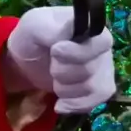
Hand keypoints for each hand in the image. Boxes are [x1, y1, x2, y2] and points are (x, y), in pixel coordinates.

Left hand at [2, 5, 116, 114]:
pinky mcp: (99, 89)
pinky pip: (96, 102)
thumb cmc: (32, 36)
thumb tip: (71, 33)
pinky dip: (74, 105)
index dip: (77, 52)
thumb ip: (51, 28)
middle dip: (62, 71)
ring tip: (54, 79)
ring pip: (94, 89)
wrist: (26, 61)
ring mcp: (103, 68)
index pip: (101, 42)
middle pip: (91, 69)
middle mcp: (102, 47)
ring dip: (65, 89)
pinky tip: (59, 104)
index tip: (55, 51)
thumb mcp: (34, 25)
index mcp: (90, 25)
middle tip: (51, 63)